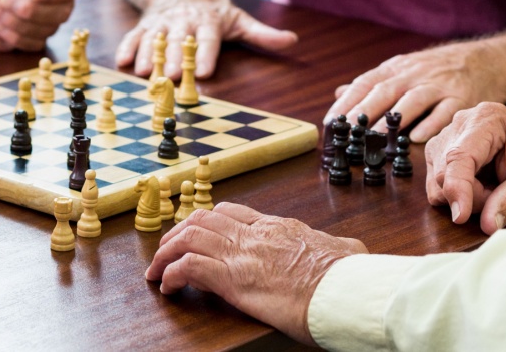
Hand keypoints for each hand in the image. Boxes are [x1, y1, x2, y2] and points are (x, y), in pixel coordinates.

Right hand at [115, 0, 296, 78]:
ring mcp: (162, 23)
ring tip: (144, 73)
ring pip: (154, 39)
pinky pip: (134, 35)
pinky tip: (122, 62)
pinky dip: (128, 47)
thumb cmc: (211, 7)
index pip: (207, 39)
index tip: (202, 73)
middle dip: (172, 59)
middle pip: (178, 41)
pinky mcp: (145, 25)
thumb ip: (262, 34)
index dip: (205, 55)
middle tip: (168, 78)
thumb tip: (292, 41)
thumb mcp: (237, 17)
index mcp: (208, 21)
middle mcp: (183, 21)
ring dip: (148, 55)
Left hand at [145, 203, 365, 344]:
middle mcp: (255, 235)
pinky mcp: (233, 279)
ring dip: (166, 251)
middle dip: (178, 232)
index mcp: (278, 227)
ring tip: (156, 268)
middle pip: (203, 219)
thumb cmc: (349, 277)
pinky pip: (188, 267)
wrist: (345, 290)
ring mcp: (242, 254)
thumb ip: (340, 247)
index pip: (232, 213)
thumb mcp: (347, 251)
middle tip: (166, 249)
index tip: (197, 233)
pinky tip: (167, 286)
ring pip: (189, 236)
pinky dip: (171, 273)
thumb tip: (349, 250)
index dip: (209, 221)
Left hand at [325, 40, 505, 142]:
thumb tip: (340, 94)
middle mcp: (415, 74)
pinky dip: (431, 124)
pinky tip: (417, 138)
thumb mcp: (402, 69)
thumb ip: (373, 83)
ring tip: (377, 137)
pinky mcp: (462, 98)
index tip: (330, 121)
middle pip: (386, 91)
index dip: (347, 102)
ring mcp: (439, 85)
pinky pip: (445, 111)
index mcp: (396, 69)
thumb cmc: (435, 69)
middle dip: (365, 111)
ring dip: (394, 119)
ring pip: (413, 100)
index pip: (366, 83)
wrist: (483, 60)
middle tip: (347, 131)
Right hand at [424, 104, 505, 233]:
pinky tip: (478, 185)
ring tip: (490, 188)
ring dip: (463, 196)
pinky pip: (436, 182)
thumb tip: (488, 226)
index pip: (459, 156)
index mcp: (486, 120)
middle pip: (444, 172)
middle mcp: (460, 123)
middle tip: (499, 196)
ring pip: (436, 180)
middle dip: (470, 196)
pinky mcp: (439, 150)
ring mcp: (445, 135)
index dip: (457, 188)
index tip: (461, 217)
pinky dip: (457, 193)